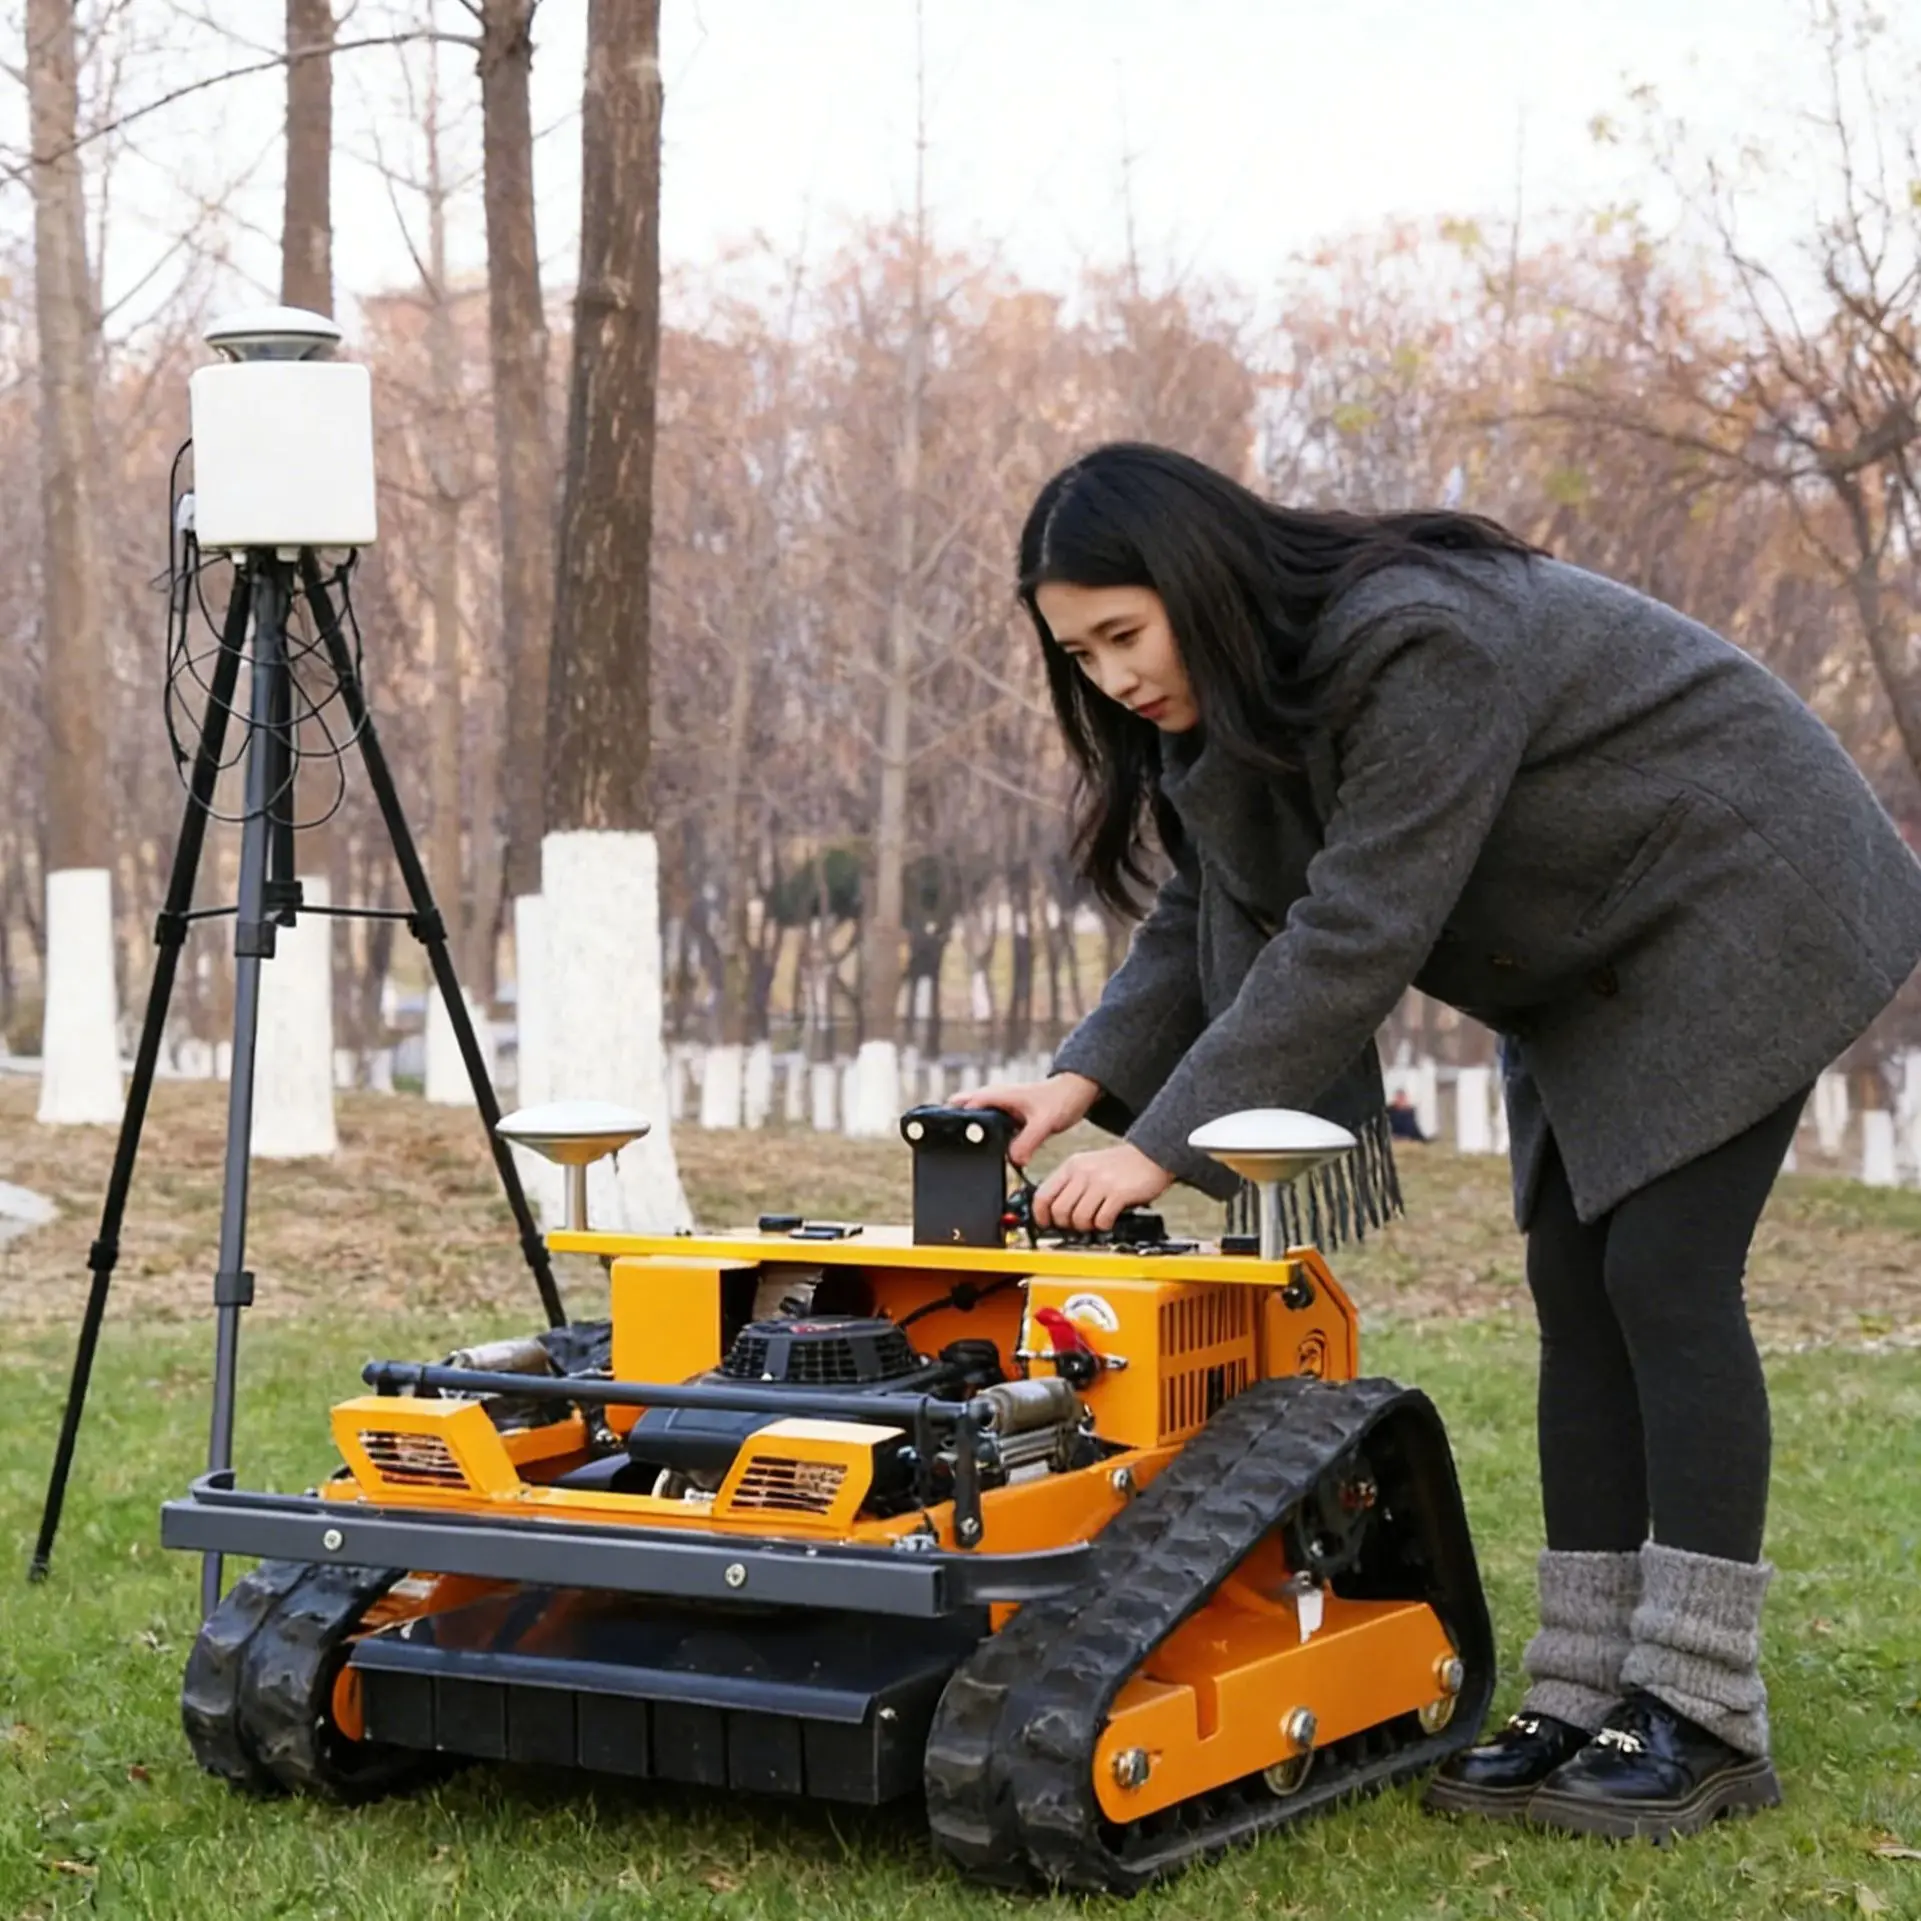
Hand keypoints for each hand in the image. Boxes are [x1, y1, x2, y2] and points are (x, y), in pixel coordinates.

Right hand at [954, 1072, 1098, 1166]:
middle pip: (961, 1112)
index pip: (964, 1106)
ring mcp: (999, 1109)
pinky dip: (984, 1140)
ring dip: (969, 1135)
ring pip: (974, 1122)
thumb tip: (1013, 1161)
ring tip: (962, 1156)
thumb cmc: (1061, 1099)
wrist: (1076, 1093)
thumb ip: (1028, 1141)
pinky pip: (988, 1130)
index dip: (953, 1121)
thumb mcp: (1045, 1122)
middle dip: (953, 1127)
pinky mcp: (1006, 1119)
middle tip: (949, 1150)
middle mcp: (993, 1101)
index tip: (946, 1140)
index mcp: (997, 1096)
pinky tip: (985, 1156)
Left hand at [1033, 1142, 1171, 1232]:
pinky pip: (1101, 1220)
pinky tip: (1109, 1219)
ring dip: (1086, 1227)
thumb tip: (1054, 1212)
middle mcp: (1083, 1173)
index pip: (1042, 1195)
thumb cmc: (1121, 1165)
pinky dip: (1103, 1225)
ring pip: (1078, 1218)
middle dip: (1066, 1225)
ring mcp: (1100, 1182)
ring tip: (1095, 1221)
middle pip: (1059, 1211)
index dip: (1041, 1216)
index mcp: (1071, 1166)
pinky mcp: (1118, 1193)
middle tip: (1077, 1225)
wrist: (1151, 1154)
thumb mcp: (1088, 1165)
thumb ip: (1071, 1184)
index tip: (1047, 1224)